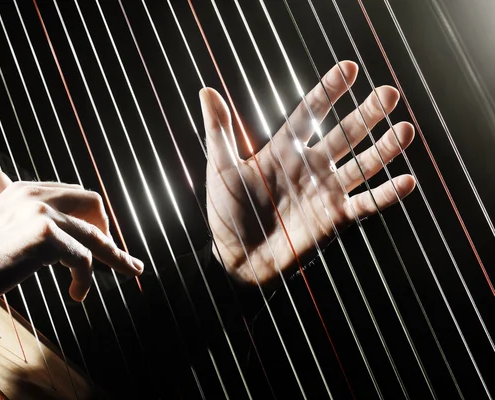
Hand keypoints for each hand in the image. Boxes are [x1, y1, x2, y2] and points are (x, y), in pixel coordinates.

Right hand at [0, 172, 143, 301]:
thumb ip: (1, 197)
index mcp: (25, 189)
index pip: (73, 193)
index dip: (90, 215)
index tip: (101, 235)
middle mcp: (34, 195)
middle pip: (92, 202)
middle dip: (107, 226)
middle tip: (114, 251)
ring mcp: (40, 212)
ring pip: (94, 235)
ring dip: (116, 257)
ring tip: (132, 270)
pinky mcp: (45, 234)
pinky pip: (81, 259)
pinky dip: (84, 280)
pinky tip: (77, 295)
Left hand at [204, 61, 415, 286]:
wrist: (236, 262)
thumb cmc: (226, 214)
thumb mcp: (221, 168)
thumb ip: (220, 130)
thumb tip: (206, 90)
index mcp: (284, 150)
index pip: (310, 112)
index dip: (329, 90)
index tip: (350, 68)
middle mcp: (310, 166)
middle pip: (344, 133)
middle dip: (366, 114)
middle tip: (387, 94)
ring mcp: (325, 192)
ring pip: (362, 165)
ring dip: (384, 149)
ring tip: (405, 129)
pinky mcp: (334, 218)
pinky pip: (366, 204)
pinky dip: (387, 194)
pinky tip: (408, 180)